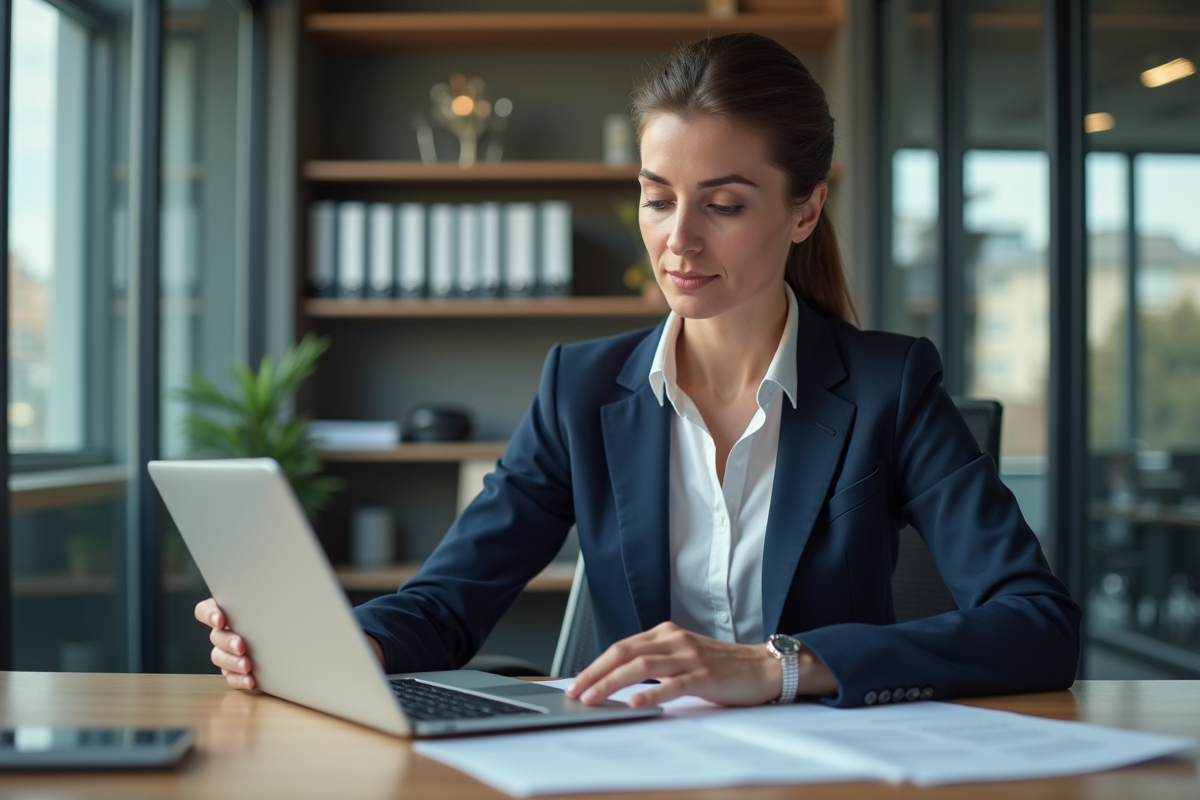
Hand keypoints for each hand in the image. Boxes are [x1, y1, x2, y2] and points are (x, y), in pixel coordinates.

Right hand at [194, 598, 386, 690]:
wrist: (304, 637)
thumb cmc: (291, 610)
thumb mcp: (285, 598)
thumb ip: (280, 593)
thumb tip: (297, 579)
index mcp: (232, 609)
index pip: (206, 610)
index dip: (209, 614)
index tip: (221, 619)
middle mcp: (227, 631)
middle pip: (215, 637)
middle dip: (227, 641)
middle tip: (242, 645)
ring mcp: (230, 652)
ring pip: (220, 658)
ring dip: (232, 662)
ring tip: (247, 665)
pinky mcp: (238, 671)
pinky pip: (231, 678)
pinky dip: (239, 679)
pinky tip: (251, 680)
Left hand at [564, 622, 835, 707]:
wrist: (763, 667)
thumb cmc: (722, 666)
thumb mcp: (683, 656)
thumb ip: (656, 662)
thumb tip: (621, 681)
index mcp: (666, 633)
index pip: (622, 646)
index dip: (596, 664)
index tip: (577, 681)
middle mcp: (674, 640)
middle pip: (624, 652)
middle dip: (595, 672)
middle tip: (575, 691)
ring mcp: (689, 656)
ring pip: (641, 666)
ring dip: (612, 683)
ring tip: (593, 698)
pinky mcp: (704, 675)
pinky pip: (672, 684)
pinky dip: (651, 693)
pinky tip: (635, 704)